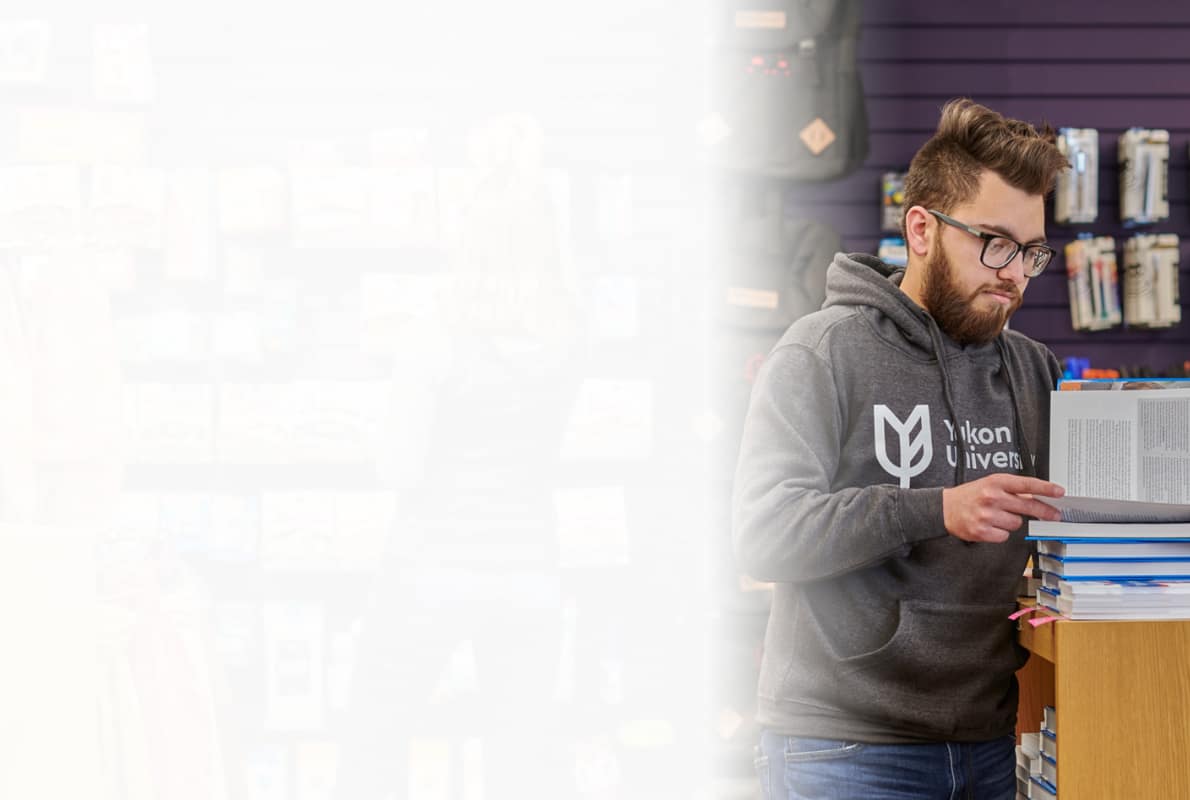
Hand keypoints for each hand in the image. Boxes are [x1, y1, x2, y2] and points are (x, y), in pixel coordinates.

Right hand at [942, 474, 1064, 543]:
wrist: (944, 508)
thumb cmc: (969, 496)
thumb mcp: (989, 484)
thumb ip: (1011, 489)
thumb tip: (1035, 497)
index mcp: (995, 482)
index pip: (1026, 484)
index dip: (1045, 488)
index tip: (1059, 492)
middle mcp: (991, 497)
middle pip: (1027, 505)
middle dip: (1044, 511)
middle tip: (1054, 514)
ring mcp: (987, 515)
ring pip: (1017, 523)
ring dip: (1011, 522)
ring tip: (997, 517)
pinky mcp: (982, 531)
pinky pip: (1005, 536)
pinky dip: (1000, 533)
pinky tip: (990, 526)